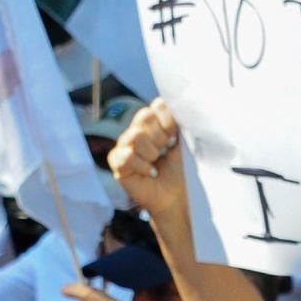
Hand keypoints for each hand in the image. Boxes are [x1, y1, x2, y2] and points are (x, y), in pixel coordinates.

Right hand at [108, 98, 188, 219]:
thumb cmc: (180, 168)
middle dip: (160, 136)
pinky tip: (150, 172)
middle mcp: (137, 130)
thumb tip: (182, 107)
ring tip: (157, 162)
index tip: (175, 137)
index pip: (157, 105)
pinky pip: (126, 156)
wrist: (175, 194)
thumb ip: (180, 124)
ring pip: (135, 136)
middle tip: (166, 150)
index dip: (168, 120)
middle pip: (144, 116)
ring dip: (152, 152)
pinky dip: (143, 166)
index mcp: (154, 123)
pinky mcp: (117, 162)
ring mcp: (124, 145)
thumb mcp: (183, 144)